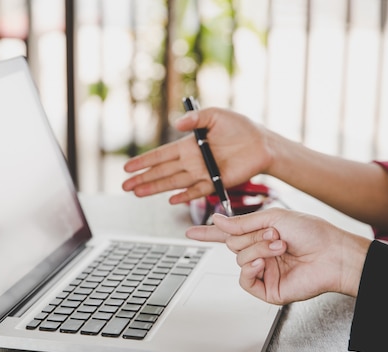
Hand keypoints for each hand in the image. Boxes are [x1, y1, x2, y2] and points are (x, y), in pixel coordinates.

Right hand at [122, 107, 272, 204]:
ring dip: (155, 188)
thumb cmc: (240, 127)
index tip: (127, 167)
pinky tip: (170, 200)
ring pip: (173, 183)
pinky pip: (196, 192)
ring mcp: (202, 173)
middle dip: (142, 179)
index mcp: (189, 145)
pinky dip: (184, 196)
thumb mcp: (216, 115)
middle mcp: (192, 161)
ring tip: (137, 194)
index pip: (161, 155)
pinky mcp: (215, 183)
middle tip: (125, 186)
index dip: (144, 161)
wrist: (262, 144)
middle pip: (162, 172)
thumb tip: (177, 124)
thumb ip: (196, 118)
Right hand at [185, 208, 370, 304]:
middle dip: (251, 237)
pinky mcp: (267, 289)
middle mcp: (259, 254)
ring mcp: (263, 272)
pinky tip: (263, 263)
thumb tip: (217, 221)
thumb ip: (241, 222)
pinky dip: (250, 268)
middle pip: (232, 245)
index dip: (209, 233)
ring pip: (238, 259)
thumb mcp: (273, 217)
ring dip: (257, 249)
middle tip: (274, 234)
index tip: (190, 233)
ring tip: (279, 246)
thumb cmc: (312, 233)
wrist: (332, 254)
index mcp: (260, 235)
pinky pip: (244, 279)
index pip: (228, 235)